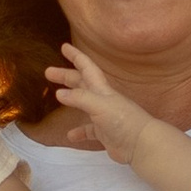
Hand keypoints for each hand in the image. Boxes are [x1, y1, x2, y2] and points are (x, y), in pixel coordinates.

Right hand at [44, 46, 151, 161]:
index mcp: (102, 89)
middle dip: (66, 76)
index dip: (76, 57)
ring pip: (84, 104)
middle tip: (49, 72)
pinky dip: (79, 131)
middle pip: (81, 83)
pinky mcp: (106, 133)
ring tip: (57, 96)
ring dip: (71, 99)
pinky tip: (70, 135)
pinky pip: (89, 130)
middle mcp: (103, 100)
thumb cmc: (123, 120)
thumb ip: (80, 98)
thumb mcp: (100, 104)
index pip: (87, 68)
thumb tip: (59, 94)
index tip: (64, 47)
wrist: (142, 144)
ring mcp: (104, 116)